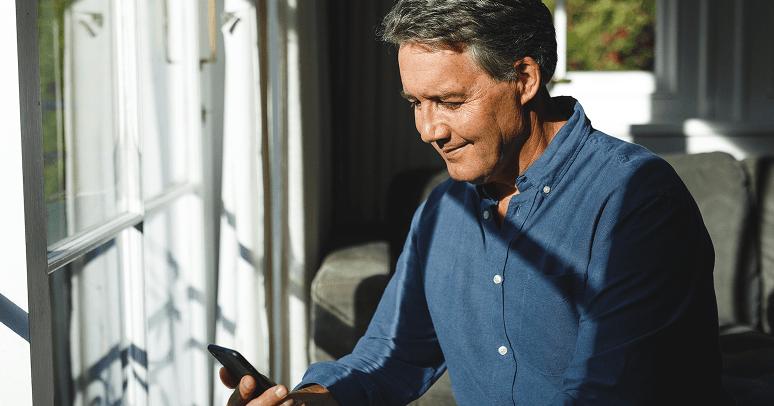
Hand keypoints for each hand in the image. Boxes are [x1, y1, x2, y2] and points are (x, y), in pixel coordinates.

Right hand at [219, 367, 339, 405]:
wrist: (267, 404)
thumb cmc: (255, 394)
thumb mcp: (246, 384)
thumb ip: (236, 378)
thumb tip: (224, 370)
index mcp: (235, 404)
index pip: (236, 399)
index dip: (243, 390)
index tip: (250, 379)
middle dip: (267, 399)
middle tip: (283, 389)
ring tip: (290, 399)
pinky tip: (300, 404)